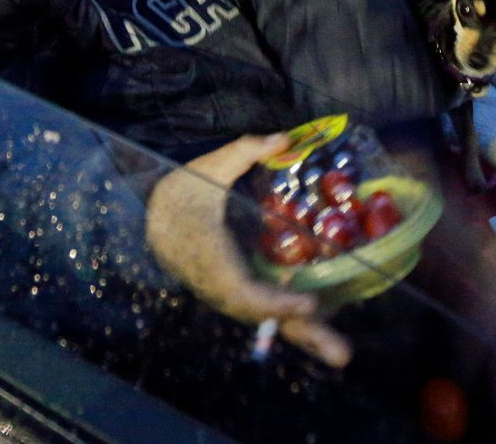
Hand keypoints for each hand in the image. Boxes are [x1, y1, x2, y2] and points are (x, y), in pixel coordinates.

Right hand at [144, 131, 351, 367]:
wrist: (152, 218)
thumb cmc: (182, 193)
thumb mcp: (207, 168)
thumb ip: (244, 151)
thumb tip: (283, 138)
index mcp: (211, 256)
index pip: (243, 290)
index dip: (275, 302)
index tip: (309, 304)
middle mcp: (221, 283)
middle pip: (266, 318)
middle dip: (304, 335)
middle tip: (344, 356)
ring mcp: (228, 291)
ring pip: (268, 318)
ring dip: (305, 335)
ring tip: (341, 352)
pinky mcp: (235, 291)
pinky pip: (266, 310)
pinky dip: (293, 318)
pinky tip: (323, 320)